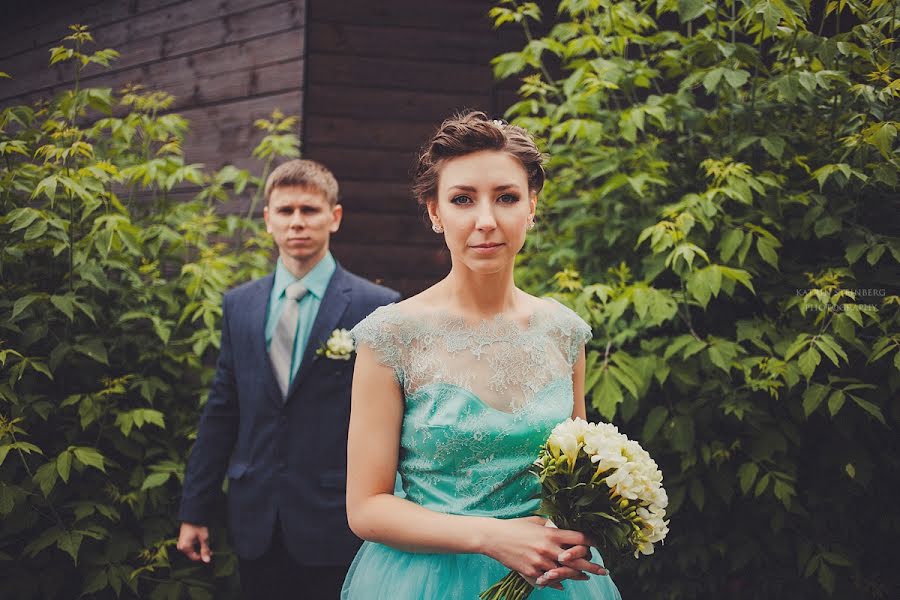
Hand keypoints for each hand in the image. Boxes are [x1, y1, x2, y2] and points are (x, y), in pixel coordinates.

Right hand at [177, 522, 211, 562]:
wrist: (192, 515)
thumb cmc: (197, 525)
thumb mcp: (203, 538)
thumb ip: (205, 550)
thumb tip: (207, 560)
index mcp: (185, 547)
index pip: (194, 557)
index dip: (203, 556)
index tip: (211, 552)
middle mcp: (181, 546)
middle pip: (192, 554)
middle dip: (201, 552)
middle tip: (209, 549)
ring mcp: (180, 543)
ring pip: (191, 550)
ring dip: (199, 549)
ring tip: (205, 543)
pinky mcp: (182, 540)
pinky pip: (189, 546)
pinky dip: (195, 545)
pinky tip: (200, 541)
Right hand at [480, 516, 602, 589]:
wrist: (493, 538)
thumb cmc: (514, 526)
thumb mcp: (535, 521)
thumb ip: (550, 526)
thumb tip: (561, 527)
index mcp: (550, 534)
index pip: (578, 539)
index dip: (591, 542)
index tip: (597, 545)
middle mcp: (548, 549)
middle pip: (577, 560)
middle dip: (593, 566)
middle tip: (604, 570)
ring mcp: (540, 563)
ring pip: (565, 573)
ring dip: (577, 575)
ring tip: (586, 577)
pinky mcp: (531, 573)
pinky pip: (549, 581)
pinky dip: (557, 583)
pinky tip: (563, 583)